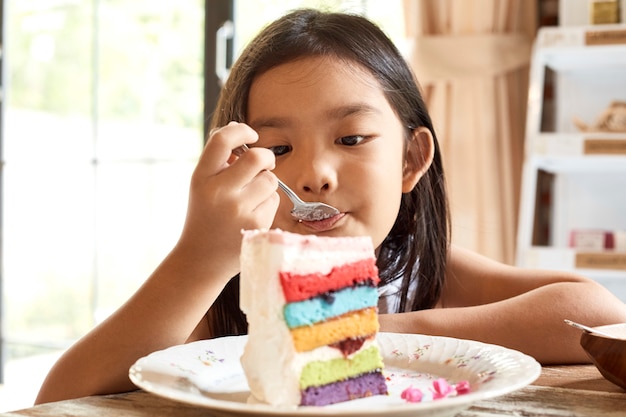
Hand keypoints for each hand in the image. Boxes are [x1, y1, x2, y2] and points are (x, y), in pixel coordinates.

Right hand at [177, 122, 278, 276]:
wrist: (201, 259)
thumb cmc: (205, 216)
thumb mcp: (202, 186)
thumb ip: (220, 161)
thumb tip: (242, 131)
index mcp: (201, 178)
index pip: (222, 140)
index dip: (241, 130)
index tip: (251, 135)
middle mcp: (219, 192)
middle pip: (257, 157)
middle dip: (266, 157)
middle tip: (264, 165)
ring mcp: (239, 209)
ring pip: (270, 179)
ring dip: (266, 183)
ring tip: (251, 197)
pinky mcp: (257, 224)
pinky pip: (274, 200)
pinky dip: (268, 203)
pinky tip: (252, 214)